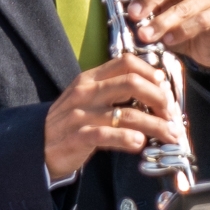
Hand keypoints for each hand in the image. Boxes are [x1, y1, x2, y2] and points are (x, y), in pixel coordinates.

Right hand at [43, 56, 183, 180]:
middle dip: (160, 99)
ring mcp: (81, 114)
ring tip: (170, 135)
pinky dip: (128, 138)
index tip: (167, 90)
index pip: (127, 62)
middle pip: (132, 83)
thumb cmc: (70, 123)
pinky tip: (140, 143)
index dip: (153, 73)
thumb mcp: (88, 99)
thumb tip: (154, 92)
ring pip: (127, 113)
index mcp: (90, 78)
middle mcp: (86, 92)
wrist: (36, 146)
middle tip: (173, 115)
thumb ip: (114, 92)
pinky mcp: (77, 137)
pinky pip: (107, 135)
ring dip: (155, 125)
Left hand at [120, 0, 209, 69]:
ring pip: (183, 5)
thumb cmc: (181, 26)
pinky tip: (169, 40)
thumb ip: (145, 9)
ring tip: (145, 35)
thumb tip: (120, 10)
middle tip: (133, 14)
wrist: (209, 46)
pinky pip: (199, 21)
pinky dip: (181, 31)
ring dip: (161, 21)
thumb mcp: (159, 14)